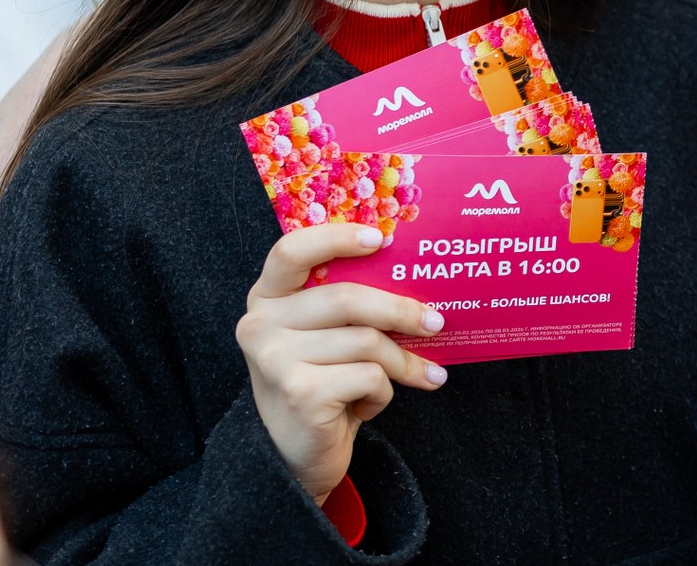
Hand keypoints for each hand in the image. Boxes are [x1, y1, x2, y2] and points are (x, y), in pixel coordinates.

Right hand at [236, 223, 447, 501]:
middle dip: (401, 310)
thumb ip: (348, 306)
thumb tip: (418, 277)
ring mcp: (275, 360)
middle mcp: (260, 325)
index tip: (380, 240)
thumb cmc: (322, 384)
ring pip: (366, 341)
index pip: (291, 250)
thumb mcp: (326, 338)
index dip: (336, 238)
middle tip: (437, 323)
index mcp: (267, 298)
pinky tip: (367, 405)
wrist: (296, 458)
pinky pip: (368, 376)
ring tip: (420, 376)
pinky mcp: (299, 393)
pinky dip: (383, 393)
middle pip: (346, 297)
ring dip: (403, 362)